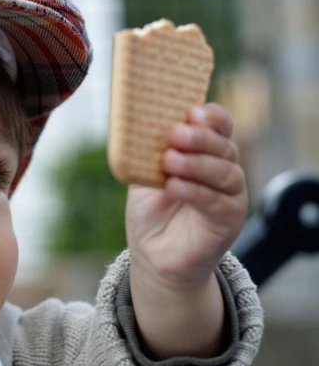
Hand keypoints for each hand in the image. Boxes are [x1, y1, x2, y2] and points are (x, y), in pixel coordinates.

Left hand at [125, 103, 247, 289]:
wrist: (153, 253)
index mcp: (205, 151)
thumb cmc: (151, 209)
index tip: (193, 111)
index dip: (211, 117)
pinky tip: (174, 186)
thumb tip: (136, 125)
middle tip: (177, 134)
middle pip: (224, 146)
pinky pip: (216, 202)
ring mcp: (230, 195)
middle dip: (200, 138)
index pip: (219, 126)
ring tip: (170, 161)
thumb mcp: (144, 174)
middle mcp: (223, 169)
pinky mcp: (229, 220)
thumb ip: (146, 152)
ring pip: (225, 172)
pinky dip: (194, 191)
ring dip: (196, 164)